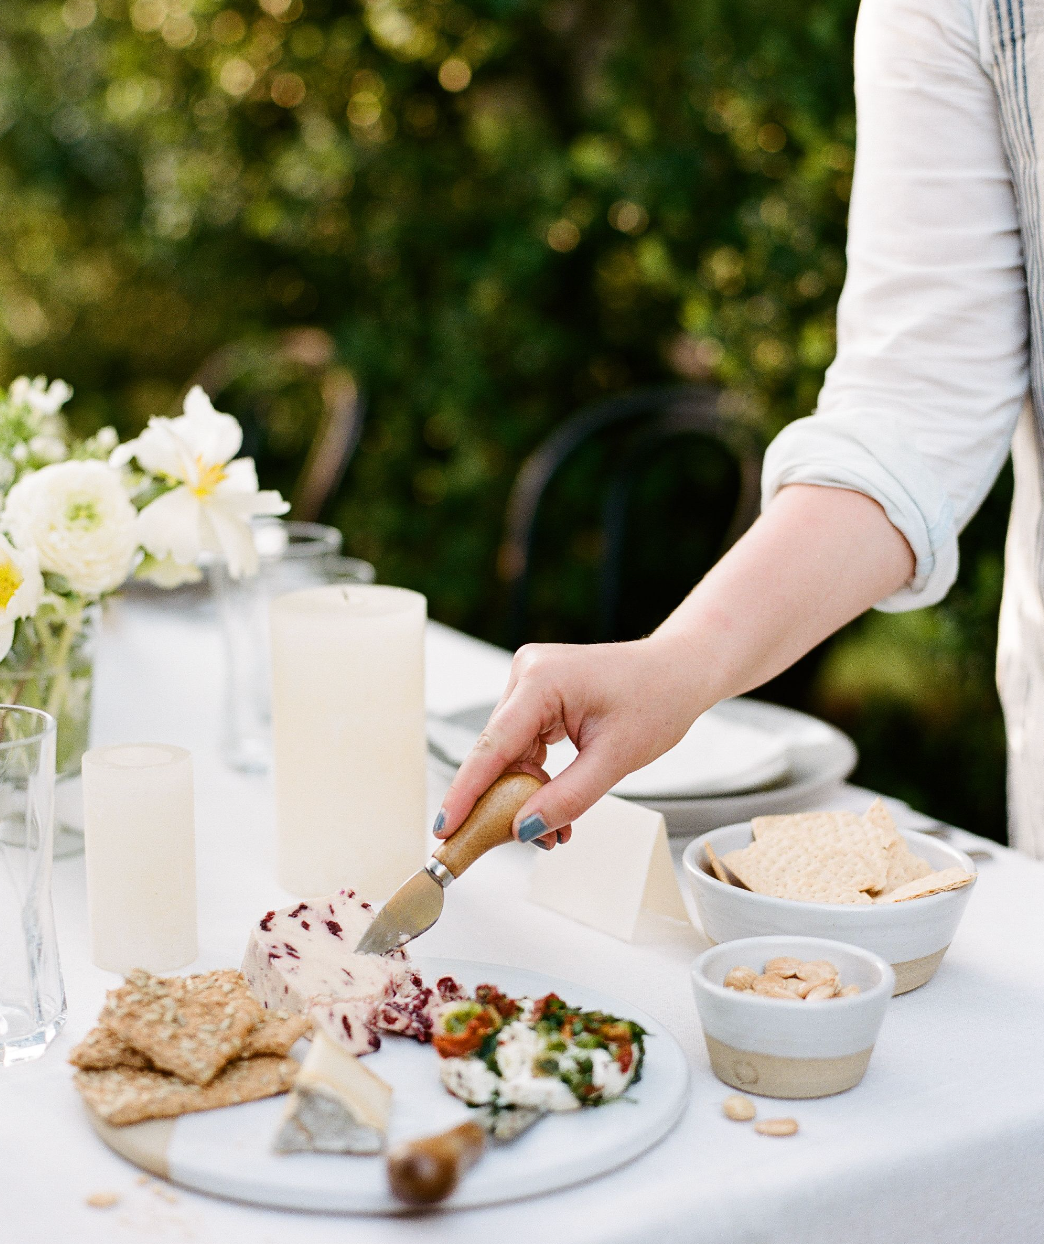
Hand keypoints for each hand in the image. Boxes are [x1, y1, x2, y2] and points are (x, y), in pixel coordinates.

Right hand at [433, 635, 702, 849]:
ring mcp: (530, 681)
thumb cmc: (657, 700)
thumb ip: (567, 798)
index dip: (466, 792)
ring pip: (509, 753)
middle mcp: (527, 674)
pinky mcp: (538, 693)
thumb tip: (523, 829)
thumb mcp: (615, 759)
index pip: (492, 745)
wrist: (680, 670)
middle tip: (526, 845)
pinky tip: (551, 806)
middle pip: (497, 753)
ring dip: (524, 794)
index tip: (444, 827)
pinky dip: (535, 778)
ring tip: (554, 832)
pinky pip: (523, 744)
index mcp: (542, 680)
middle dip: (507, 803)